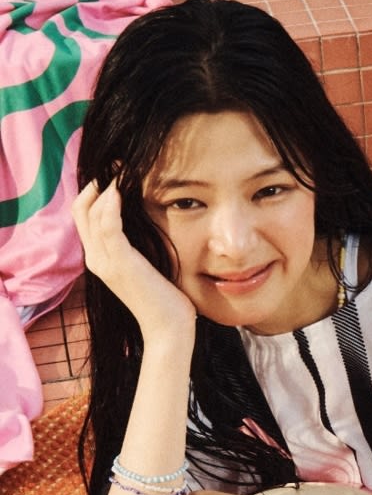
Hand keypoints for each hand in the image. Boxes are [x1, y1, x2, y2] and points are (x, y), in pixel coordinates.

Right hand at [72, 179, 195, 342]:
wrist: (168, 329)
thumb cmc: (164, 299)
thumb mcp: (146, 266)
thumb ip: (138, 246)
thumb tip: (148, 221)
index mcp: (100, 258)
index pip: (84, 216)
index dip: (94, 191)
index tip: (115, 173)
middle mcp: (96, 258)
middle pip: (80, 210)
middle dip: (96, 182)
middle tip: (117, 164)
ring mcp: (105, 261)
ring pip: (90, 213)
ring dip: (105, 187)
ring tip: (121, 170)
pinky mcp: (120, 263)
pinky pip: (107, 225)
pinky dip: (111, 203)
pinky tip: (120, 189)